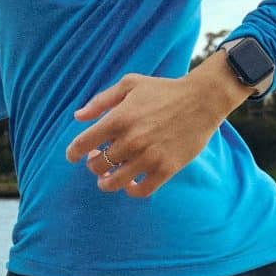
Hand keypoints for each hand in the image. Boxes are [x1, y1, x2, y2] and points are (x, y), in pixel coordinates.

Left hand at [63, 67, 241, 198]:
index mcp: (118, 119)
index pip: (83, 144)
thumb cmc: (164, 90)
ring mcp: (149, 157)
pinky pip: (141, 190)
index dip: (73, 153)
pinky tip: (130, 185)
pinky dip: (131, 191)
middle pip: (97, 165)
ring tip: (107, 179)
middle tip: (99, 160)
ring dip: (106, 182)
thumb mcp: (130, 84)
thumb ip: (101, 100)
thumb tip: (78, 117)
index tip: (73, 156)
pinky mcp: (166, 168)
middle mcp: (131, 140)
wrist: (202, 99)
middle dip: (93, 165)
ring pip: (115, 182)